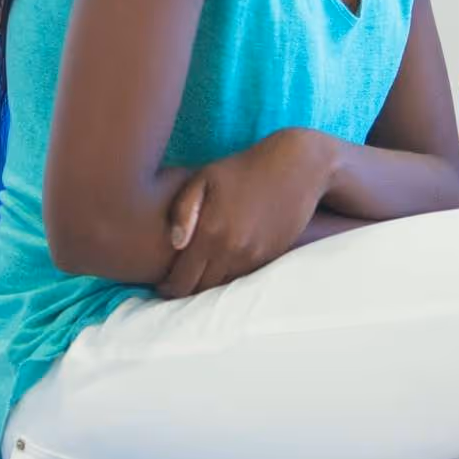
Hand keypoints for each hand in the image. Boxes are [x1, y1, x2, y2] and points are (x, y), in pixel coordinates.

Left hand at [159, 129, 335, 298]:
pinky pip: (242, 278)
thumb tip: (175, 243)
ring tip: (195, 277)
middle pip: (201, 289)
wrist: (295, 168)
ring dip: (207, 286)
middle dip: (185, 290)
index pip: (183, 278)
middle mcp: (232, 249)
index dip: (169, 287)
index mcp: (211, 231)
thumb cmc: (243, 168)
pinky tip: (220, 266)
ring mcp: (253, 255)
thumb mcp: (205, 178)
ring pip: (222, 286)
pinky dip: (228, 277)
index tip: (163, 285)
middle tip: (174, 286)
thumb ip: (184, 209)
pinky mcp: (269, 256)